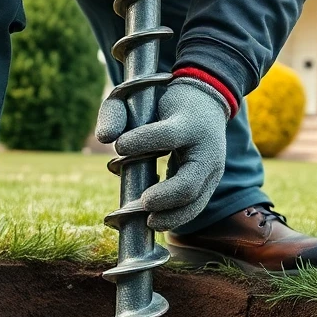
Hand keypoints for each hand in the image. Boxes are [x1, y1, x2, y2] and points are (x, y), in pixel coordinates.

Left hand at [96, 79, 228, 230]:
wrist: (206, 103)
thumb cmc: (167, 101)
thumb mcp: (141, 95)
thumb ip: (117, 111)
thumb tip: (104, 138)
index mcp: (191, 123)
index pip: (169, 135)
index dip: (142, 142)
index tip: (119, 147)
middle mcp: (207, 149)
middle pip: (190, 182)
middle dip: (165, 196)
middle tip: (143, 201)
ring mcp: (212, 169)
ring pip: (195, 201)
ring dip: (172, 216)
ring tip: (149, 221)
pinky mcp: (210, 183)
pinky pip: (196, 206)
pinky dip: (177, 217)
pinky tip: (157, 221)